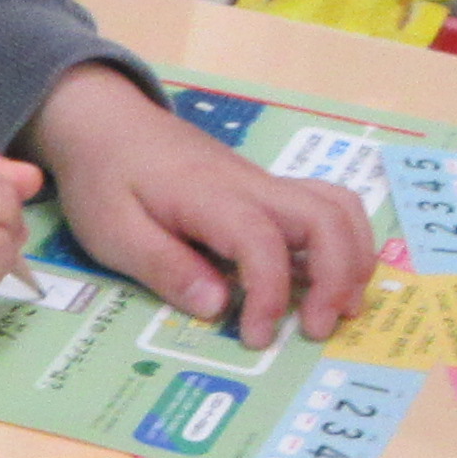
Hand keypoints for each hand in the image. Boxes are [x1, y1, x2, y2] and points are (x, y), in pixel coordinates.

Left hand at [28, 67, 376, 341]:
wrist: (106, 121)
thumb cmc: (104, 177)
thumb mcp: (113, 232)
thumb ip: (165, 268)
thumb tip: (217, 307)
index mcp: (209, 197)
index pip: (262, 242)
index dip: (269, 294)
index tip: (257, 337)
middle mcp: (251, 185)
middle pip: (325, 217)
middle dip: (337, 276)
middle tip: (317, 329)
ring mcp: (264, 184)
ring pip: (337, 206)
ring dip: (352, 257)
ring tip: (340, 308)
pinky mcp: (265, 189)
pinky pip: (323, 205)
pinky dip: (341, 241)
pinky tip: (328, 278)